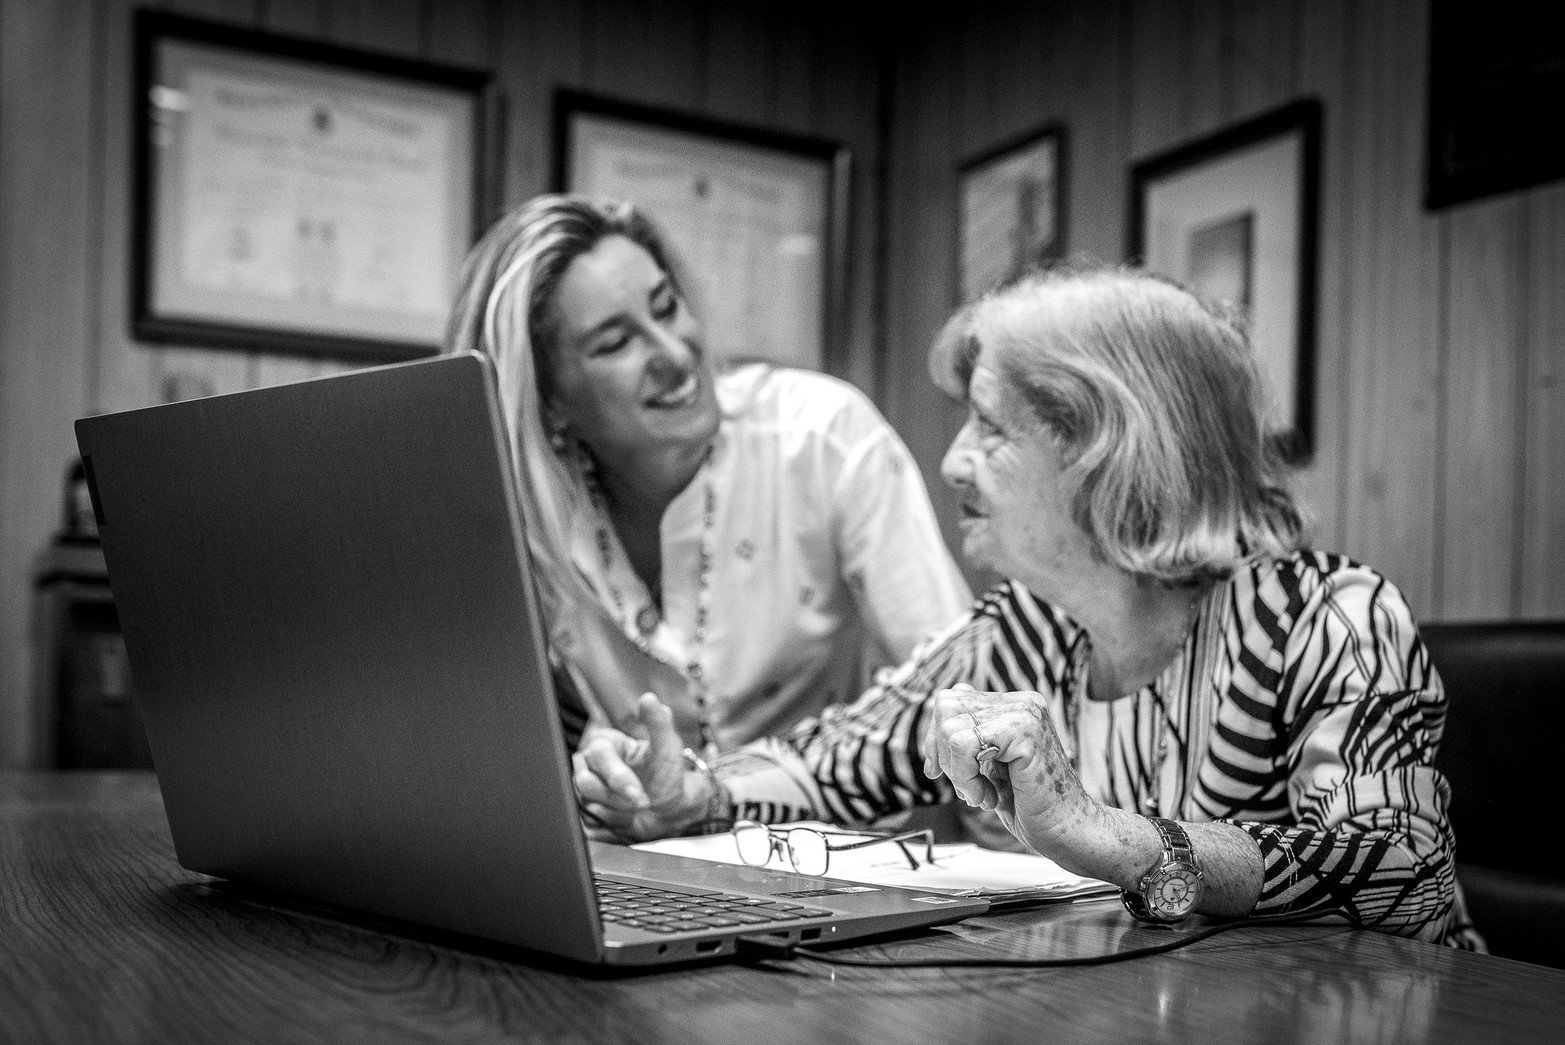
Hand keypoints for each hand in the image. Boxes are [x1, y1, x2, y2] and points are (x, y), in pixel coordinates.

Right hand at [572, 693, 709, 841]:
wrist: (669, 810)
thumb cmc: (665, 775)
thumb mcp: (668, 749)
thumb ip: (659, 723)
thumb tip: (649, 699)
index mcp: (604, 744)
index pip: (598, 756)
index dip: (619, 778)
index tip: (640, 794)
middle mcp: (588, 765)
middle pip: (585, 783)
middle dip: (618, 798)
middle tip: (641, 803)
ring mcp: (583, 790)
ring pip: (586, 805)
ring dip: (617, 812)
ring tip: (634, 808)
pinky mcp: (583, 813)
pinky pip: (588, 824)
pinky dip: (611, 826)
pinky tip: (624, 819)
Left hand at [923, 684, 1094, 855]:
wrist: (1067, 832)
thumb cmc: (1030, 806)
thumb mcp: (988, 765)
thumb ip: (969, 737)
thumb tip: (938, 713)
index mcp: (1013, 705)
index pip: (951, 700)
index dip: (935, 739)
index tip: (939, 772)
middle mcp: (1020, 702)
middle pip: (946, 707)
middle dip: (944, 754)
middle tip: (969, 788)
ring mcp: (1024, 712)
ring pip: (951, 728)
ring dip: (958, 773)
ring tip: (983, 795)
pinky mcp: (1024, 732)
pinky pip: (963, 745)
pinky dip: (966, 778)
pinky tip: (988, 798)